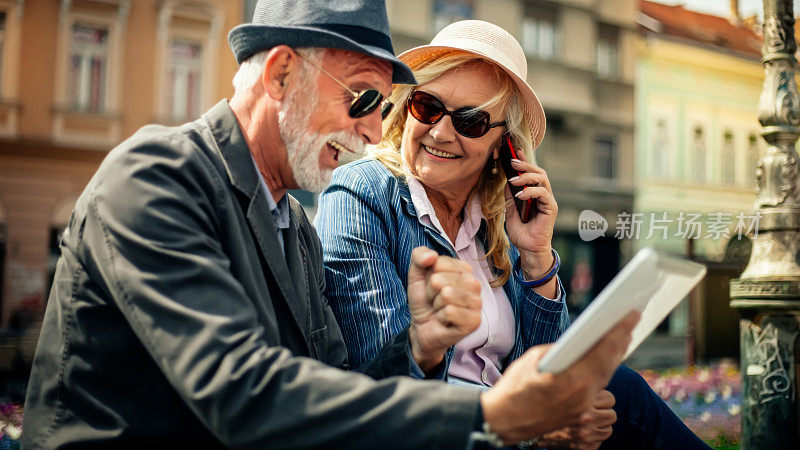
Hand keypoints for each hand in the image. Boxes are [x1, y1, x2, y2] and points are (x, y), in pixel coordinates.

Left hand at [406, 247, 481, 371]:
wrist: (422, 327)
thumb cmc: (424, 300)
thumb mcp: (416, 275)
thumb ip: (419, 257)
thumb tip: (432, 255)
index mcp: (464, 269)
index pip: (439, 263)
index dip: (428, 276)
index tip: (432, 287)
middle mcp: (474, 284)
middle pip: (440, 279)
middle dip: (430, 292)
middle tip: (435, 301)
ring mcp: (477, 302)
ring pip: (446, 294)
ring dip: (436, 304)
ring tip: (440, 309)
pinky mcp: (474, 321)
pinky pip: (450, 312)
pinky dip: (441, 317)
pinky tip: (445, 320)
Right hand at [479, 311, 639, 445]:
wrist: (504, 421)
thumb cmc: (514, 387)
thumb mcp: (534, 358)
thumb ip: (560, 350)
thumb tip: (577, 343)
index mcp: (573, 380)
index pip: (604, 351)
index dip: (620, 331)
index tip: (632, 315)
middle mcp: (584, 397)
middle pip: (610, 364)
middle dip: (620, 342)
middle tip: (629, 323)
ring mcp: (584, 409)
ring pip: (606, 378)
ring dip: (613, 359)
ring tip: (619, 341)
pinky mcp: (580, 415)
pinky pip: (598, 390)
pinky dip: (602, 373)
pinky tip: (603, 363)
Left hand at [504, 158, 556, 279]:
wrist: (528, 249)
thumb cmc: (521, 232)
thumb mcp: (510, 211)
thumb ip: (510, 197)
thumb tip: (506, 181)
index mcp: (534, 194)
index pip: (531, 173)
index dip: (525, 161)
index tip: (515, 150)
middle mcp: (543, 195)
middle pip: (539, 172)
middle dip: (526, 165)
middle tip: (512, 161)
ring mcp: (548, 200)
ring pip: (542, 179)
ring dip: (527, 176)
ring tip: (513, 179)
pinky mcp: (551, 208)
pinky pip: (543, 193)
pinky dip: (530, 192)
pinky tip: (520, 195)